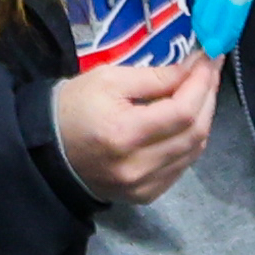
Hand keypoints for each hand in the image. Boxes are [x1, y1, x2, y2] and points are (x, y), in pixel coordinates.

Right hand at [50, 51, 212, 206]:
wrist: (44, 149)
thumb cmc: (72, 108)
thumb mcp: (106, 80)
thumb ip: (154, 78)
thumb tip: (193, 70)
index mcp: (123, 134)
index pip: (182, 110)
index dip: (202, 84)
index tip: (210, 59)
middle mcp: (137, 166)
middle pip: (195, 132)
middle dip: (208, 98)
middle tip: (209, 73)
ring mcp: (143, 185)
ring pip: (194, 150)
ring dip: (203, 120)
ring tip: (201, 93)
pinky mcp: (146, 195)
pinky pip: (182, 166)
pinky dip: (190, 141)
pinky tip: (187, 122)